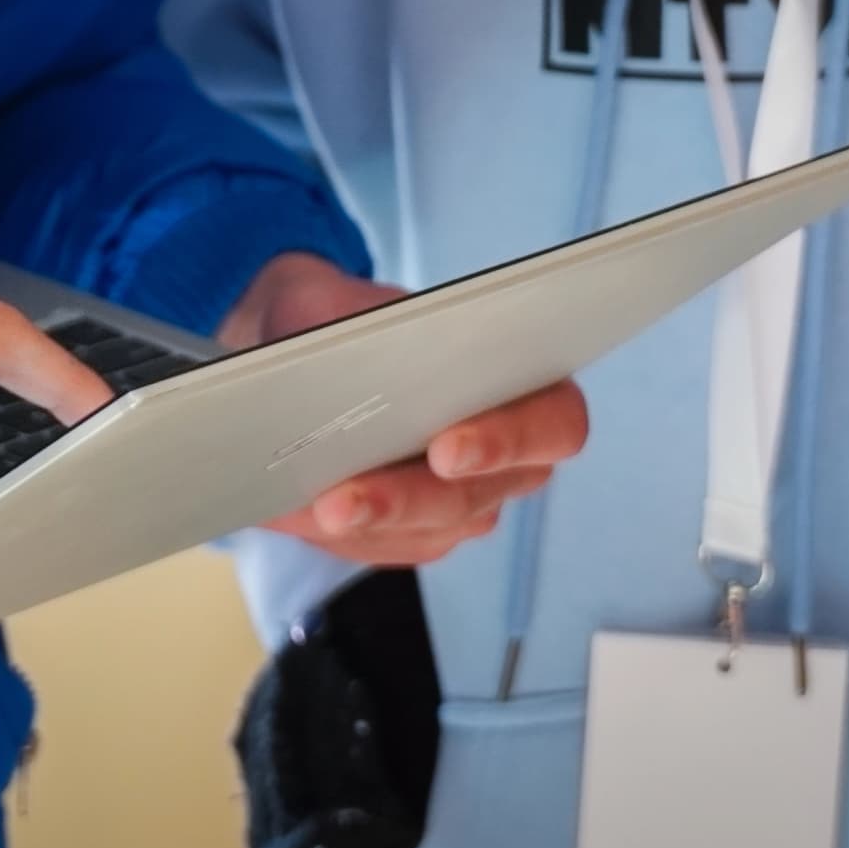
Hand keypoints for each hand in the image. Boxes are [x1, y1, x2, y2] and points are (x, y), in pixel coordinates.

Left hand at [219, 252, 589, 567]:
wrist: (295, 349)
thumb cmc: (335, 317)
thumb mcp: (335, 301)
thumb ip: (344, 323)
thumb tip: (333, 363)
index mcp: (521, 381)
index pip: (553, 422)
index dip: (508, 440)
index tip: (446, 448)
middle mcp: (506, 455)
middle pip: (476, 495)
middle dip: (407, 498)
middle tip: (347, 498)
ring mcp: (463, 501)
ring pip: (430, 529)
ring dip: (369, 524)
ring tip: (313, 510)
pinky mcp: (413, 532)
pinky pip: (385, 546)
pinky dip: (343, 532)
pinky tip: (303, 515)